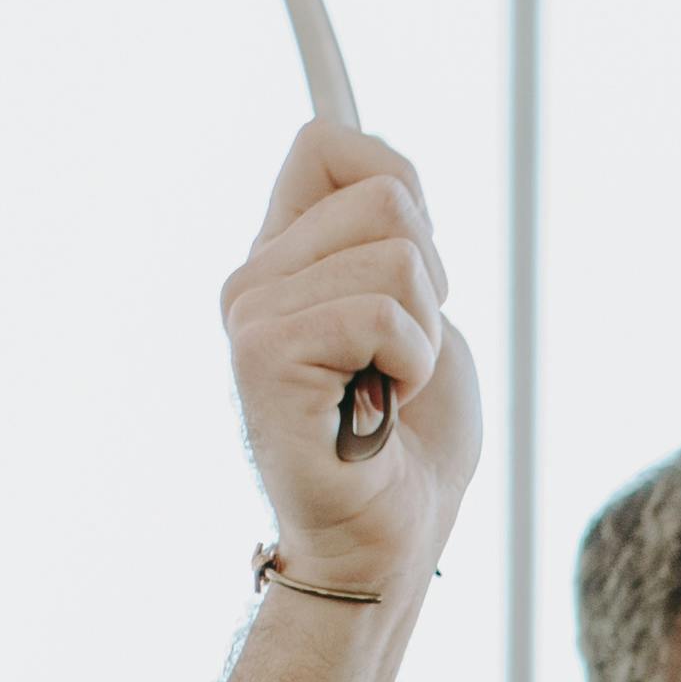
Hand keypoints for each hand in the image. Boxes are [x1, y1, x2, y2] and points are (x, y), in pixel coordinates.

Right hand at [220, 119, 480, 602]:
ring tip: (385, 388)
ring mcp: (250, 313)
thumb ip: (390, 230)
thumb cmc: (410, 438)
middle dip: (430, 281)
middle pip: (387, 194)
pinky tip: (376, 409)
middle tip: (398, 358)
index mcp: (282, 255)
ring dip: (424, 333)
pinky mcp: (263, 355)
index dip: (401, 193)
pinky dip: (411, 365)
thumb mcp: (419, 306)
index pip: (330, 142)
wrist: (387, 540)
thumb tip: (371, 156)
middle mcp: (252, 275)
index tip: (409, 280)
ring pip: (397, 254)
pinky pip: (380, 312)